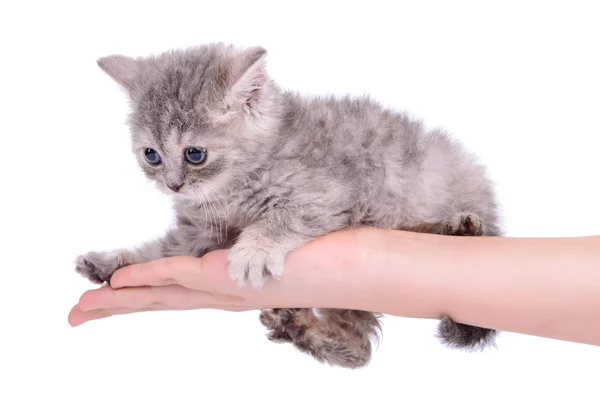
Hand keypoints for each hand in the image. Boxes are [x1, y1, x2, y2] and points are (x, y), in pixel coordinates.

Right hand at [68, 227, 375, 326]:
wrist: (359, 269)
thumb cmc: (323, 253)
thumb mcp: (275, 241)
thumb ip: (250, 243)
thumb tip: (239, 240)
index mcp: (227, 283)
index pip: (173, 290)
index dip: (137, 294)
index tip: (105, 296)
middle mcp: (223, 291)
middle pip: (161, 300)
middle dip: (117, 307)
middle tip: (76, 316)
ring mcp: (228, 285)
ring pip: (165, 293)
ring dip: (123, 300)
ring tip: (84, 309)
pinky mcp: (237, 275)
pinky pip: (189, 276)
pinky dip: (154, 278)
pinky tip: (125, 284)